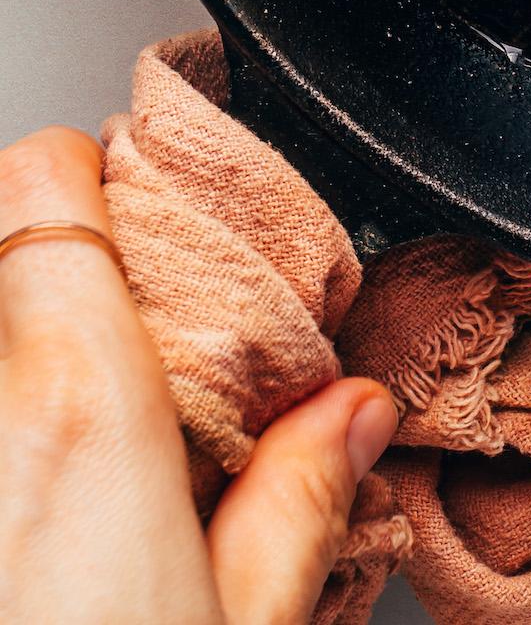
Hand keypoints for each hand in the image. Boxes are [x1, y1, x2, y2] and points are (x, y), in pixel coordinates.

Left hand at [0, 125, 397, 624]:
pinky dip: (19, 417)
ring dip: (45, 359)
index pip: (41, 178)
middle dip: (89, 279)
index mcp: (79, 407)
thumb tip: (351, 414)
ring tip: (120, 440)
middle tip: (160, 342)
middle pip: (14, 258)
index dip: (95, 166)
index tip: (145, 195)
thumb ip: (297, 500)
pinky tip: (54, 508)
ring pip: (1, 336)